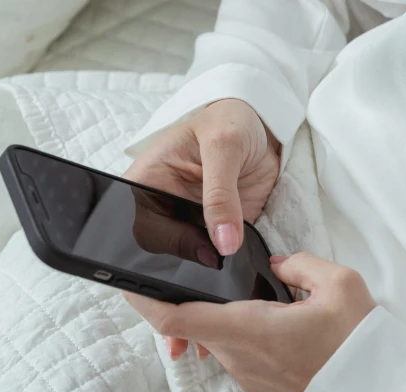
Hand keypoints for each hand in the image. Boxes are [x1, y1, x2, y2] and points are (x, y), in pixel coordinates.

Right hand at [123, 99, 280, 256]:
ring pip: (196, 257)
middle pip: (167, 250)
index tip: (207, 245)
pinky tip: (245, 242)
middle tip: (225, 246)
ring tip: (236, 240)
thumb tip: (224, 242)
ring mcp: (191, 220)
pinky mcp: (218, 230)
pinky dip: (236, 254)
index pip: (146, 230)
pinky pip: (222, 253)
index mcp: (147, 183)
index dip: (174, 243)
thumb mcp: (223, 146)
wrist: (259, 126)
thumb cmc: (228, 121)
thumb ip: (221, 194)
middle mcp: (165, 206)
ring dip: (218, 255)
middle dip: (197, 253)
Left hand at [124, 253, 376, 391]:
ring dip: (212, 314)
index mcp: (248, 329)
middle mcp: (237, 357)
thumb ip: (300, 264)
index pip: (175, 319)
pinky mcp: (260, 385)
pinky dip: (233, 330)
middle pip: (189, 325)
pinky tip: (262, 313)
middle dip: (181, 297)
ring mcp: (247, 375)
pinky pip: (233, 351)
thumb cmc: (359, 346)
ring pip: (212, 338)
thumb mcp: (341, 285)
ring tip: (234, 285)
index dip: (143, 300)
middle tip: (188, 264)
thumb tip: (277, 266)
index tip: (127, 279)